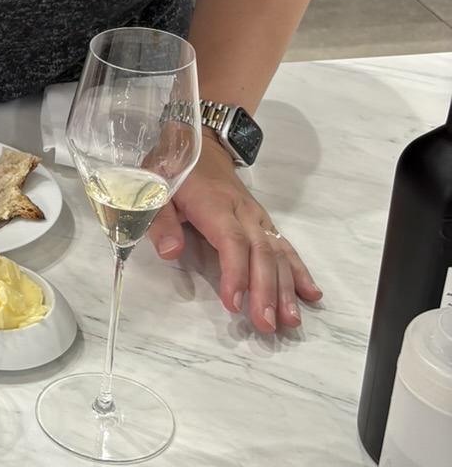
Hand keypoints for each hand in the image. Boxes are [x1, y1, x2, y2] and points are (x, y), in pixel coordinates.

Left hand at [149, 136, 320, 333]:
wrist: (199, 142)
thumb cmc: (173, 169)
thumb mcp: (154, 188)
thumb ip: (160, 221)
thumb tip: (171, 252)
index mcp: (214, 204)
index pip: (231, 241)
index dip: (235, 272)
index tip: (234, 302)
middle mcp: (243, 212)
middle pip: (260, 253)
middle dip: (266, 290)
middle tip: (267, 324)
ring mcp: (257, 217)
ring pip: (278, 252)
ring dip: (287, 287)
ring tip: (292, 320)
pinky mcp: (262, 222)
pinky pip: (285, 246)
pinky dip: (299, 270)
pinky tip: (311, 294)